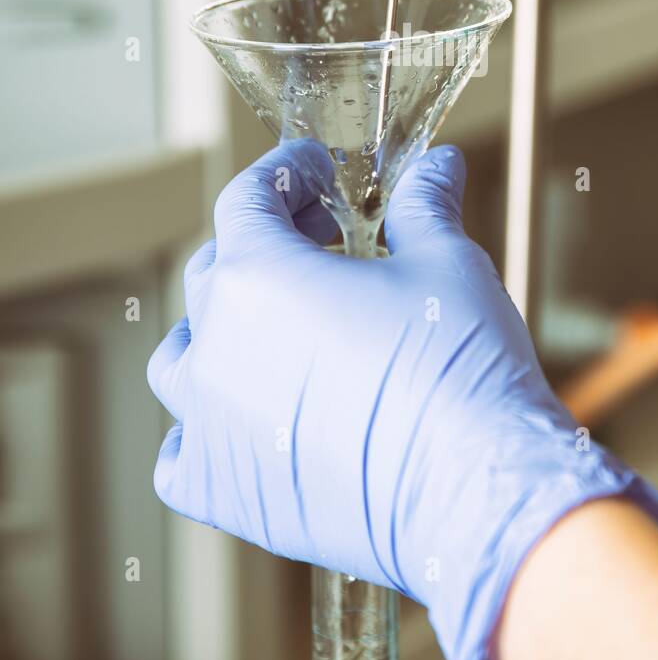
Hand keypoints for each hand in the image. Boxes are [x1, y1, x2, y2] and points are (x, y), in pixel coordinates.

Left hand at [148, 139, 657, 659]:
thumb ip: (424, 207)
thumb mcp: (446, 264)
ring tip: (276, 331)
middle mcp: (216, 347)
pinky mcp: (225, 493)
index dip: (284, 173)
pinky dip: (203, 431)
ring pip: (182, 360)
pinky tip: (249, 422)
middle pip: (215, 271)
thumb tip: (436, 167)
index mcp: (257, 277)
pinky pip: (181, 455)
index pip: (246, 200)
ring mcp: (210, 425)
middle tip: (324, 240)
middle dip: (266, 243)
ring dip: (219, 333)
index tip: (315, 170)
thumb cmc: (459, 369)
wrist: (474, 491)